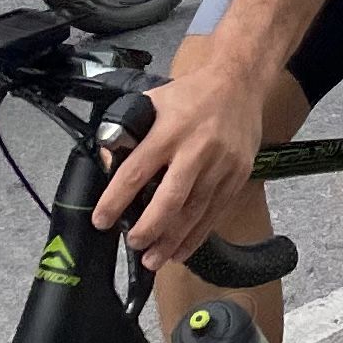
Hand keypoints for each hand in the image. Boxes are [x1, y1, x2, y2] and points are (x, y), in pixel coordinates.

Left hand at [93, 53, 275, 271]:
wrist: (240, 83)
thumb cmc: (193, 94)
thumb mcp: (153, 101)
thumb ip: (129, 129)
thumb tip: (108, 160)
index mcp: (169, 131)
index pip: (136, 172)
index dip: (116, 200)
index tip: (102, 220)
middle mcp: (196, 150)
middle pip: (170, 199)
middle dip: (149, 228)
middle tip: (134, 244)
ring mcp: (220, 165)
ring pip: (194, 212)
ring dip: (172, 240)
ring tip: (153, 259)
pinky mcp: (237, 175)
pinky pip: (215, 212)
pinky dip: (197, 235)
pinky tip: (182, 250)